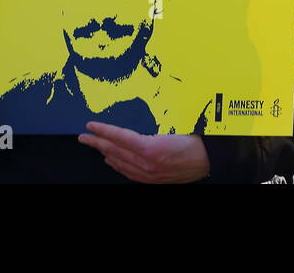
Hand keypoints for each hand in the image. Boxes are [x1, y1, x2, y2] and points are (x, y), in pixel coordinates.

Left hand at [78, 122, 209, 182]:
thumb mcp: (175, 125)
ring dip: (105, 153)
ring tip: (94, 146)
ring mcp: (149, 173)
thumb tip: (137, 114)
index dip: (103, 130)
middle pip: (115, 151)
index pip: (119, 137)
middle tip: (83, 137)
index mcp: (151, 148)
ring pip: (120, 163)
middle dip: (97, 142)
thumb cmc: (195, 140)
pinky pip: (130, 174)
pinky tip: (112, 162)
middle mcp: (147, 163)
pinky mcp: (154, 179)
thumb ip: (153, 124)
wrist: (210, 160)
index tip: (90, 125)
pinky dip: (118, 166)